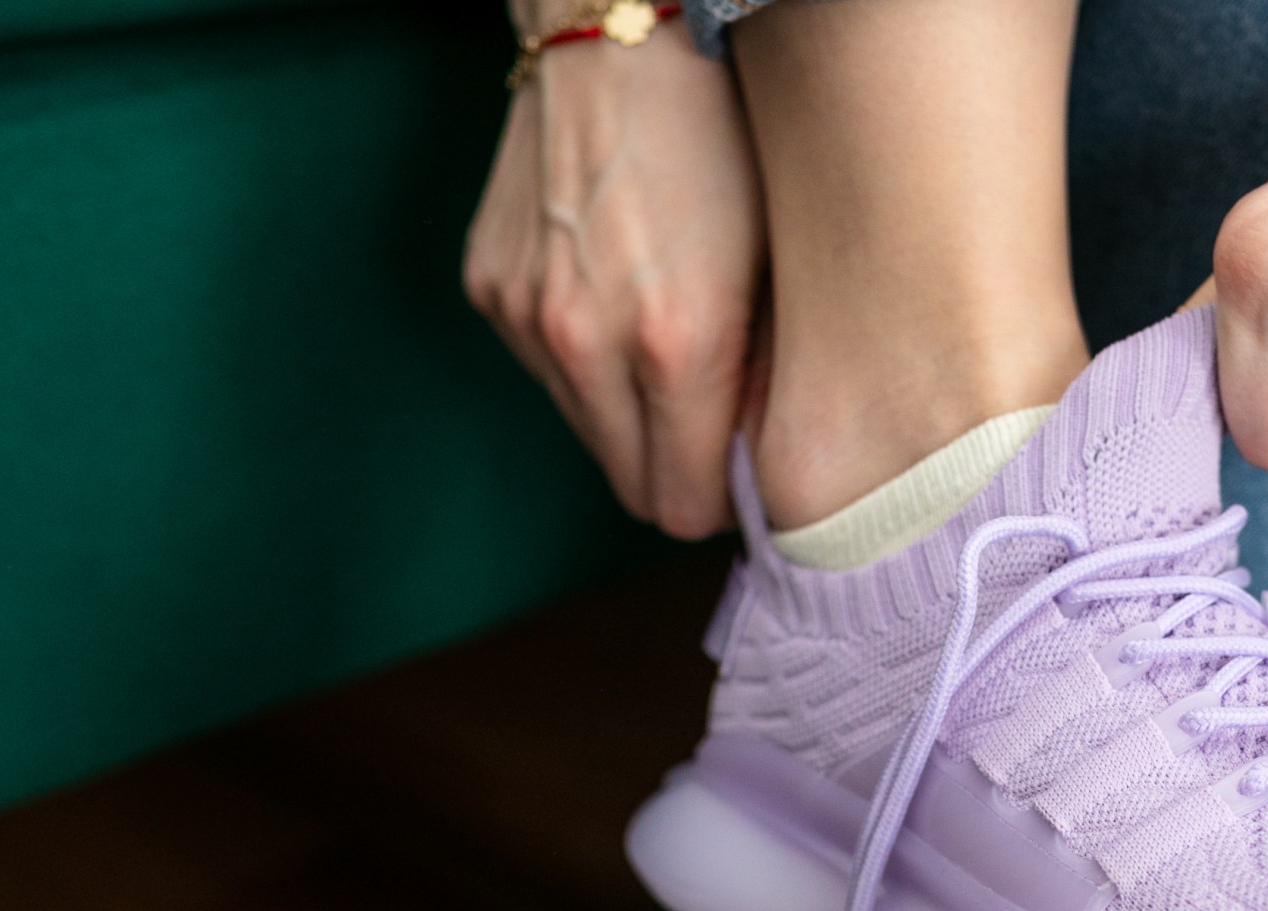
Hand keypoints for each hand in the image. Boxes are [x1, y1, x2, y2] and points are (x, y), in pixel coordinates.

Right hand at [465, 24, 763, 537]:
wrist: (623, 47)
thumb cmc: (724, 146)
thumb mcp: (776, 272)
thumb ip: (761, 386)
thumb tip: (754, 472)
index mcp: (676, 346)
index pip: (684, 506)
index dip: (718, 500)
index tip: (738, 478)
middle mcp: (588, 344)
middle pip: (630, 486)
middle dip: (673, 469)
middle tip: (707, 425)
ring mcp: (529, 318)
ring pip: (586, 430)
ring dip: (624, 409)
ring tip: (659, 336)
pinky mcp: (491, 290)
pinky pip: (545, 368)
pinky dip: (580, 352)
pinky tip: (609, 288)